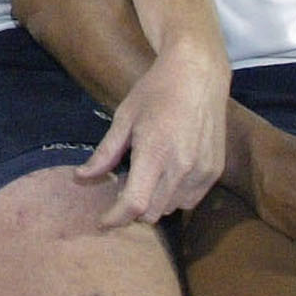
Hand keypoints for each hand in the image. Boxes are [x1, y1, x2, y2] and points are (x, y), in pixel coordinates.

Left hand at [76, 40, 226, 225]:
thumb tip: (80, 177)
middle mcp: (182, 168)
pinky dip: (175, 196)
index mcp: (155, 153)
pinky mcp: (215, 171)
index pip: (134, 204)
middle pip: (152, 213)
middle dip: (133, 208)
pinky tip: (168, 174)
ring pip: (172, 209)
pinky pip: (191, 200)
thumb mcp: (124, 118)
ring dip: (155, 203)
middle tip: (125, 184)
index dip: (115, 218)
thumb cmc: (156, 91)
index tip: (103, 220)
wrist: (198, 74)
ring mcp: (202, 172)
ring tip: (148, 176)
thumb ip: (105, 153)